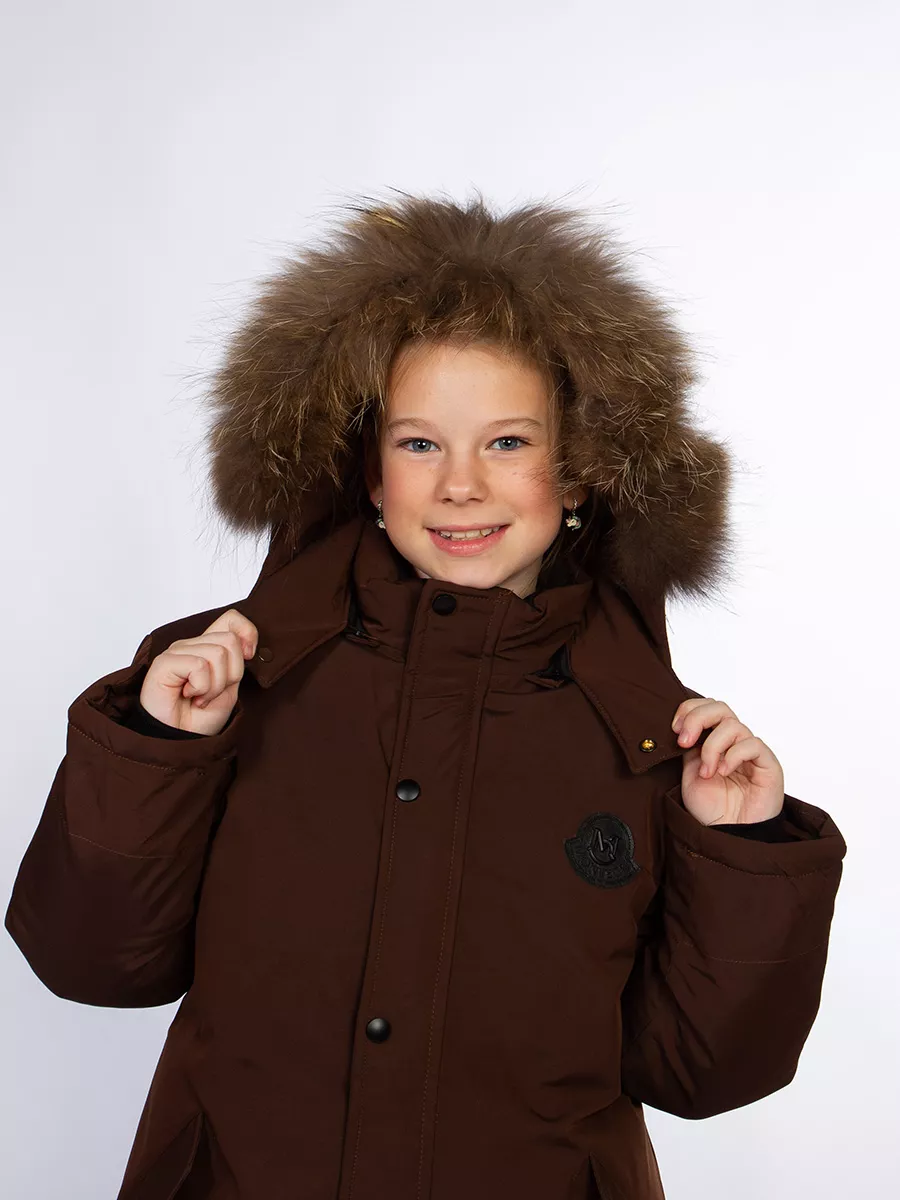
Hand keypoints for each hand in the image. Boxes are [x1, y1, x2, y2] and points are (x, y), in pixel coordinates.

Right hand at [138, 608, 257, 735]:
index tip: (249, 657)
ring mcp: (177, 651)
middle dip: (231, 674)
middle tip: (212, 693)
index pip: (232, 619)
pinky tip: (188, 695)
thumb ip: (237, 661)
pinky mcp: (164, 662)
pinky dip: (201, 687)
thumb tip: (245, 643)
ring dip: (215, 685)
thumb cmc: (201, 718)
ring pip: (218, 653)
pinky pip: (199, 665)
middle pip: (230, 640)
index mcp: (208, 646)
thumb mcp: (230, 686)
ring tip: (200, 697)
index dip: (248, 633)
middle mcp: (192, 644)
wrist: (180, 740)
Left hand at [671, 698, 784, 825]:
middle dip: (697, 719)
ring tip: (707, 772)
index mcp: (714, 740)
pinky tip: (723, 772)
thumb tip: (680, 726)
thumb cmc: (712, 808)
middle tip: (685, 742)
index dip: (689, 710)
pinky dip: (733, 755)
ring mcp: (751, 752)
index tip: (674, 730)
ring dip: (713, 746)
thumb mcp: (689, 773)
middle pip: (720, 707)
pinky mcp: (768, 764)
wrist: (728, 835)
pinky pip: (753, 744)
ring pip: (733, 725)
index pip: (706, 707)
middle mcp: (733, 742)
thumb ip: (689, 748)